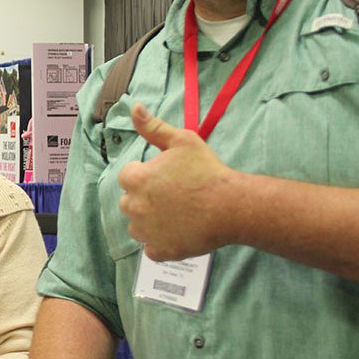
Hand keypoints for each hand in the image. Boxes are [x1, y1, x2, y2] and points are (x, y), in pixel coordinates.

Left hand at [117, 104, 237, 260]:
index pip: (127, 176)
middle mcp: (134, 207)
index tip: (166, 176)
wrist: (231, 206)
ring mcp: (146, 231)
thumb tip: (134, 107)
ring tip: (177, 213)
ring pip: (137, 226)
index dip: (146, 174)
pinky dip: (161, 242)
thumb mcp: (182, 141)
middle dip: (145, 198)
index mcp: (135, 179)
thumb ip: (154, 127)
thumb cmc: (207, 171)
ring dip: (150, 221)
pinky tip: (178, 232)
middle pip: (129, 202)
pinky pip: (151, 248)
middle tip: (174, 195)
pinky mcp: (160, 251)